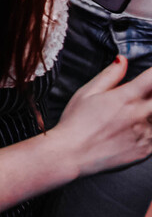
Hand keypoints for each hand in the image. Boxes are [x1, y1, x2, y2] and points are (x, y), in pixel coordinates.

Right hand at [51, 54, 151, 176]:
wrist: (72, 155)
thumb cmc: (75, 122)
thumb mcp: (87, 92)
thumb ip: (110, 75)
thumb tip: (123, 60)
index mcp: (126, 97)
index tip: (149, 77)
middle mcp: (140, 114)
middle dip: (151, 94)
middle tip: (138, 98)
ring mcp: (147, 134)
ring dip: (149, 112)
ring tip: (131, 114)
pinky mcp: (148, 150)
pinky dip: (149, 128)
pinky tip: (133, 128)